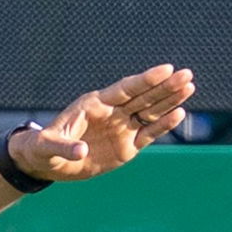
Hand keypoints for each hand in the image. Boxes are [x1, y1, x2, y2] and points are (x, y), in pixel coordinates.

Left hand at [10, 64, 195, 182]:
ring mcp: (121, 128)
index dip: (145, 80)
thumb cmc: (42, 148)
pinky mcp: (127, 146)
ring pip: (150, 111)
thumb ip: (63, 147)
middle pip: (143, 96)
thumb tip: (80, 151)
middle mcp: (112, 113)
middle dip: (164, 86)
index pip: (124, 89)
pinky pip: (148, 133)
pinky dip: (163, 125)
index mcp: (94, 105)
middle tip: (186, 74)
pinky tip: (179, 114)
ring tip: (189, 87)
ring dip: (169, 100)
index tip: (166, 69)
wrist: (47, 163)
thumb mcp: (46, 147)